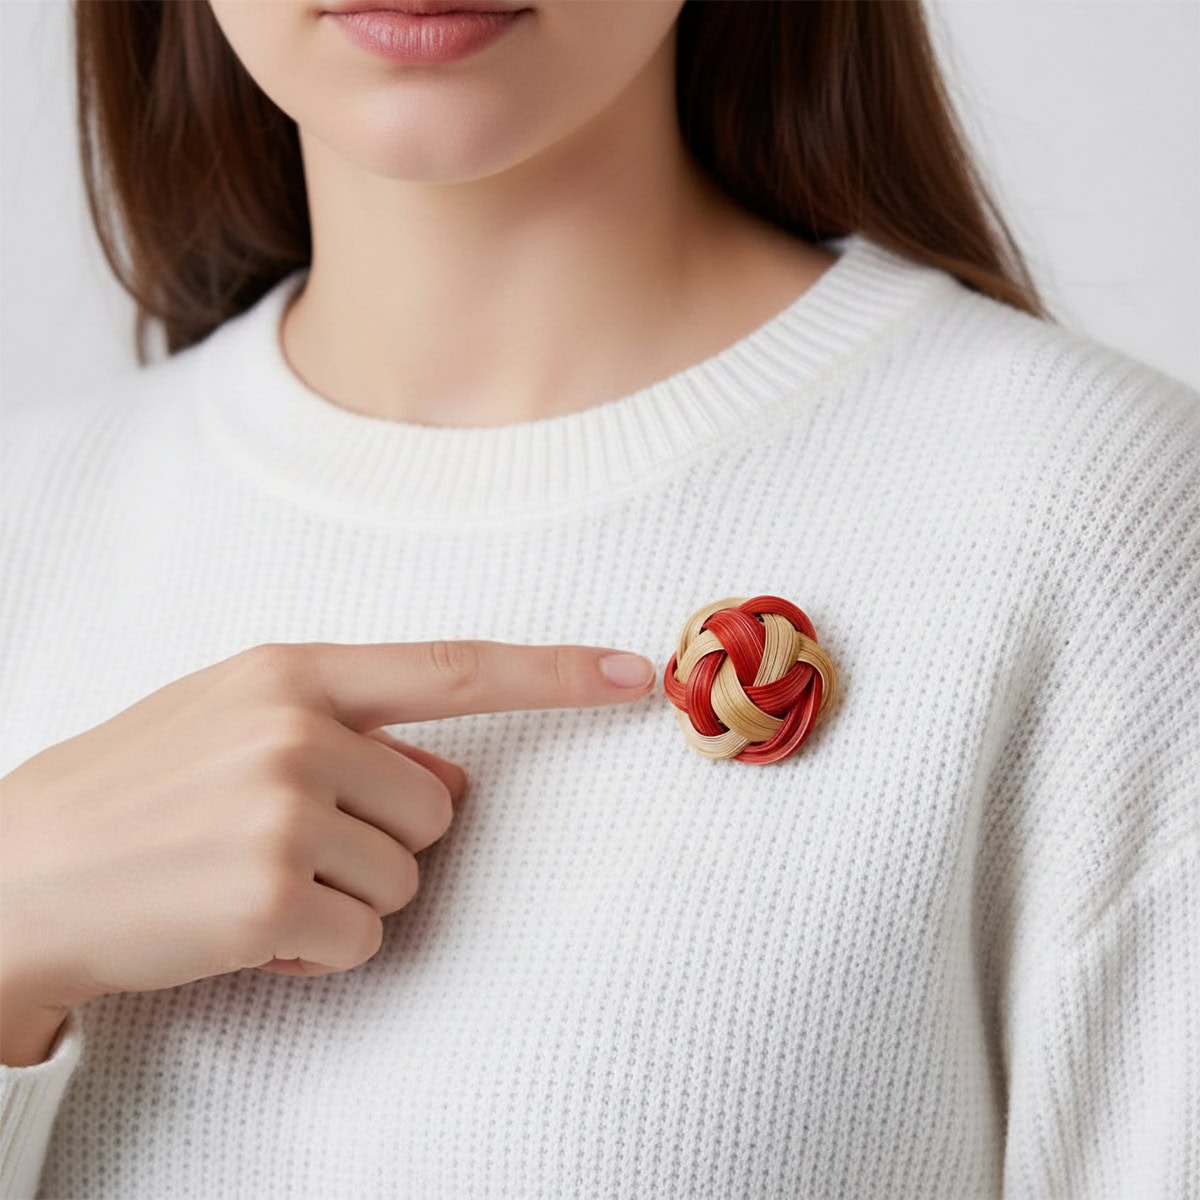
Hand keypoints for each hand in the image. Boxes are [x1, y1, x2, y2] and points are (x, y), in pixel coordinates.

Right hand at [0, 639, 654, 1063]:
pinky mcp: (268, 897)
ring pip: (408, 880)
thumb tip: (448, 775)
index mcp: (292, 672)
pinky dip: (319, 952)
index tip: (634, 675)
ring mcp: (282, 810)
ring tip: (257, 883)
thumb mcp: (234, 722)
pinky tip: (248, 931)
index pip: (453, 667)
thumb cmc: (137, 793)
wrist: (15, 874)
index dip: (554, 673)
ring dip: (348, 899)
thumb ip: (348, 729)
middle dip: (386, 842)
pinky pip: (365, 940)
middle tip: (289, 847)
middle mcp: (295, 729)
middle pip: (440, 809)